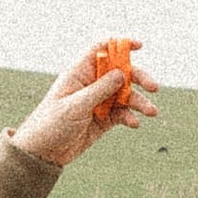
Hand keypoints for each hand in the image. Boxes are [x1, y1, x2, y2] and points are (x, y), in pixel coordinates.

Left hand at [13, 41, 159, 169]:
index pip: (102, 50)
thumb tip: (121, 73)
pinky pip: (122, 113)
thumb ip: (99, 90)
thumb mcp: (75, 106)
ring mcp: (98, 101)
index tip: (139, 46)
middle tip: (154, 87)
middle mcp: (91, 84)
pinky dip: (129, 116)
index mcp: (79, 73)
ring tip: (152, 112)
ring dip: (140, 101)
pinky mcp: (103, 119)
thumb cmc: (51, 123)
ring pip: (125, 95)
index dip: (120, 44)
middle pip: (121, 72)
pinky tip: (133, 124)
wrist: (43, 152)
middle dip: (139, 77)